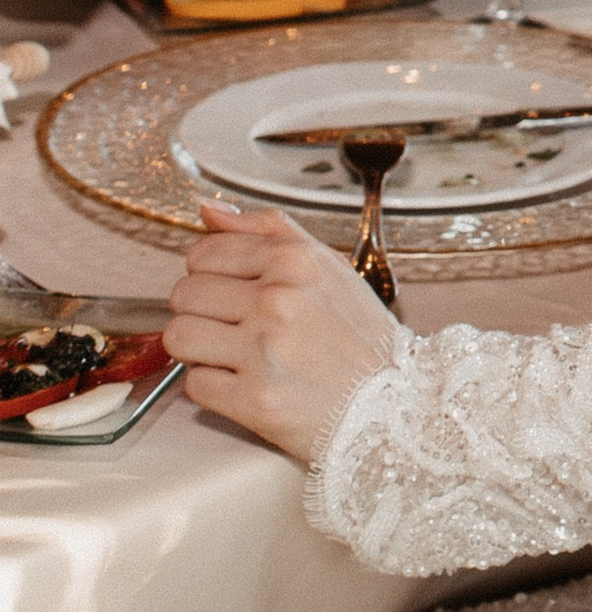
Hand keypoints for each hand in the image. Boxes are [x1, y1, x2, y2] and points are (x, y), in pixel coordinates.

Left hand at [166, 195, 398, 463]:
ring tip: (231, 353)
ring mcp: (264, 351)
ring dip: (197, 348)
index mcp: (295, 260)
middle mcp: (278, 301)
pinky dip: (212, 386)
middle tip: (234, 326)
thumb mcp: (326, 266)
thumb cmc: (358, 337)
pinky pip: (193, 384)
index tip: (232, 291)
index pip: (202, 253)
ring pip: (179, 336)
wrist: (393, 402)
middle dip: (201, 311)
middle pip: (183, 294)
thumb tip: (208, 209)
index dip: (210, 274)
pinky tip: (244, 382)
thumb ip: (265, 230)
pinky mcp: (255, 400)